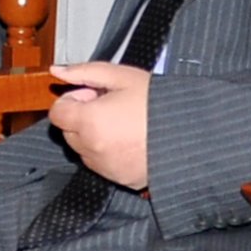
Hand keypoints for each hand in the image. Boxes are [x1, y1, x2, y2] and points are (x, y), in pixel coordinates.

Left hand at [44, 59, 150, 193]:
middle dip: (84, 117)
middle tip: (112, 106)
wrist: (194, 134)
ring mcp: (105, 167)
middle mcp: (92, 149)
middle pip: (69, 132)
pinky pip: (103, 165)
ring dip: (95, 136)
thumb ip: (84, 72)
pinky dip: (110, 153)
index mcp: (89, 122)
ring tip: (125, 124)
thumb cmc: (160, 103)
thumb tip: (57, 71)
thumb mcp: (122, 77)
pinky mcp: (120, 180)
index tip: (93, 95)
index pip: (57, 113)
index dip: (73, 100)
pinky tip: (132, 140)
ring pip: (85, 150)